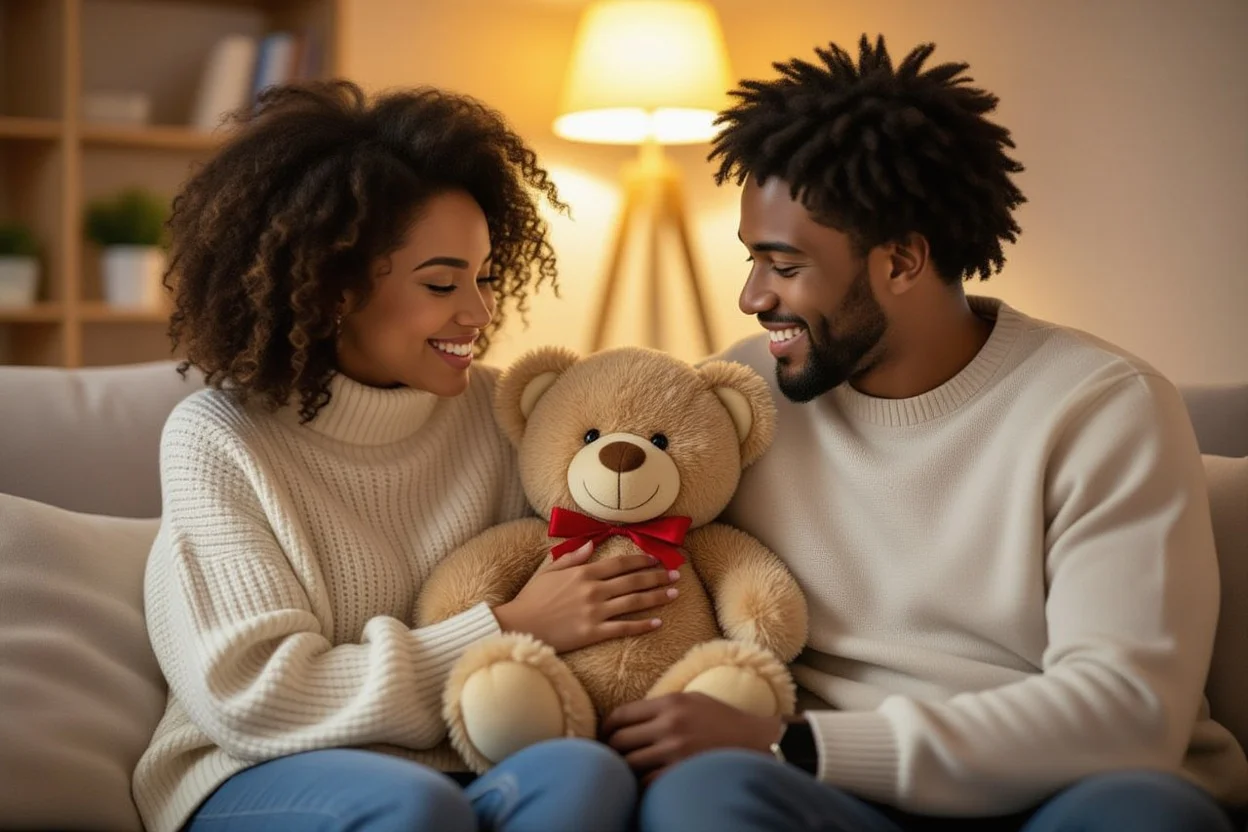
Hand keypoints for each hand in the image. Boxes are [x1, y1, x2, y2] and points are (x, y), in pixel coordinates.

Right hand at [492, 542, 678, 652]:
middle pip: (633, 581)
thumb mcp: (549, 571)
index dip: (642, 561)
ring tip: (674, 594)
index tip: (657, 560)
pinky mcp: (593, 632)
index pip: (620, 563)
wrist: (519, 625)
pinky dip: (643, 625)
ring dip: (657, 597)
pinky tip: (658, 623)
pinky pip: (624, 628)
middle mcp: (593, 589)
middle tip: (676, 575)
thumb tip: (591, 546)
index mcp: (583, 572)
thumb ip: (572, 557)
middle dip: (657, 577)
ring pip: (634, 602)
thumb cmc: (532, 598)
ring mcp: (595, 611)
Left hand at [602, 692, 782, 784]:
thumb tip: (629, 718)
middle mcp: (669, 724)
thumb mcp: (693, 700)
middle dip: (609, 751)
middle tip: (608, 758)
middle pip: (619, 740)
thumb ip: (662, 706)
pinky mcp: (682, 772)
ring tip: (624, 772)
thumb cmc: (724, 720)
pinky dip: (641, 785)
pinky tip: (643, 784)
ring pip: (629, 763)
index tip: (603, 737)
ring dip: (623, 770)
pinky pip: (647, 782)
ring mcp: (676, 750)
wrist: (757, 742)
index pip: (621, 714)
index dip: (605, 728)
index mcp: (670, 703)